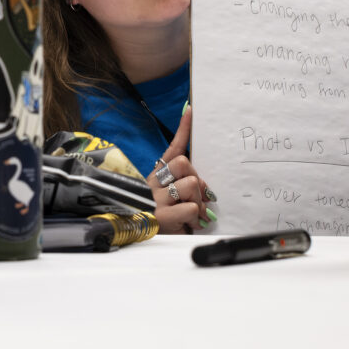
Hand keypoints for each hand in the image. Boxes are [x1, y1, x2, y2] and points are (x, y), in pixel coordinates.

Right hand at [145, 107, 215, 233]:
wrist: (145, 239)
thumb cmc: (165, 217)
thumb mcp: (174, 197)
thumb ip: (186, 184)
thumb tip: (204, 183)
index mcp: (158, 175)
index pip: (173, 148)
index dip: (183, 129)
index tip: (191, 110)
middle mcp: (154, 183)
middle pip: (185, 163)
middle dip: (198, 181)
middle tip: (197, 198)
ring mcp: (157, 198)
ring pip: (191, 184)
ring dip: (198, 202)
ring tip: (192, 215)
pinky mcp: (162, 216)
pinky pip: (190, 208)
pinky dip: (194, 218)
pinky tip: (187, 225)